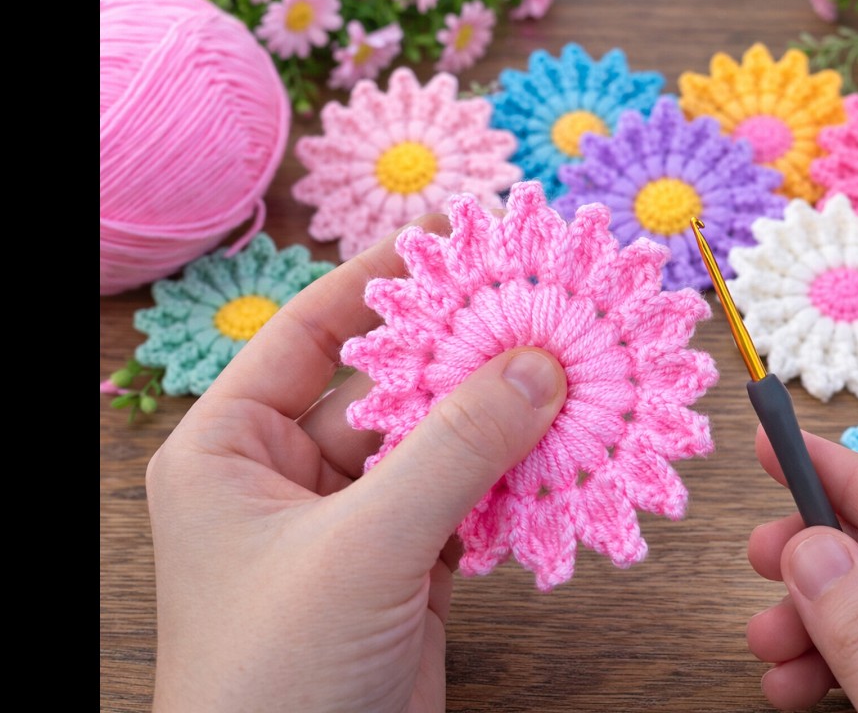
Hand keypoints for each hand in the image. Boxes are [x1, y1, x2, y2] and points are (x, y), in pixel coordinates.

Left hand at [147, 217, 567, 711]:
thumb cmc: (276, 676)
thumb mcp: (363, 547)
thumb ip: (454, 450)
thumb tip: (536, 363)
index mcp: (232, 448)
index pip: (313, 332)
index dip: (384, 278)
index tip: (460, 240)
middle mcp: (288, 476)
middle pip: (390, 386)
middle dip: (467, 353)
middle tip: (542, 306)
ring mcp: (352, 525)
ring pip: (438, 446)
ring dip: (503, 420)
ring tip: (575, 373)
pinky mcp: (405, 570)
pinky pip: (467, 503)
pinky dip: (514, 484)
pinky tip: (566, 453)